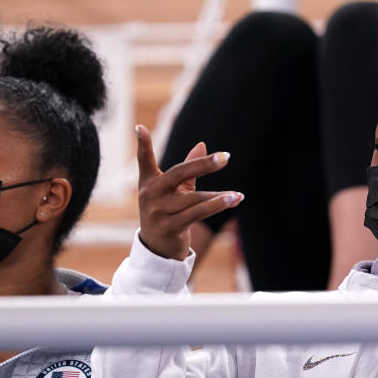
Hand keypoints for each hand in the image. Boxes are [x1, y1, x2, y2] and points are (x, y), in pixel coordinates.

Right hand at [135, 124, 242, 259]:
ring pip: (194, 198)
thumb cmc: (168, 213)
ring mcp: (158, 211)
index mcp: (149, 182)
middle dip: (204, 164)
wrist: (157, 249)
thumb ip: (188, 170)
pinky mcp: (169, 227)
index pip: (144, 160)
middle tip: (225, 157)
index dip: (142, 144)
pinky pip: (197, 213)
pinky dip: (216, 207)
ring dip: (219, 197)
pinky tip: (233, 201)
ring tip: (237, 195)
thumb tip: (202, 145)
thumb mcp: (175, 191)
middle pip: (179, 173)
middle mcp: (150, 194)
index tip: (140, 127)